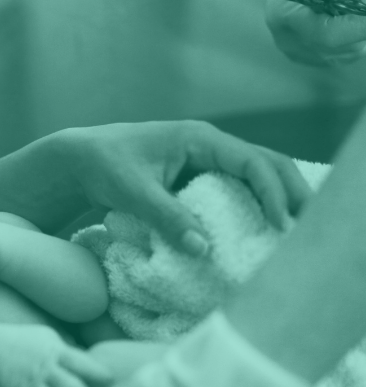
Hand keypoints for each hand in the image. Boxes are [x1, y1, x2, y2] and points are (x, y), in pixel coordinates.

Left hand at [63, 121, 311, 254]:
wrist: (79, 161)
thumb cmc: (103, 167)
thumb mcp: (132, 191)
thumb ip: (167, 217)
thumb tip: (203, 248)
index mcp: (198, 139)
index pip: (251, 161)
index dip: (272, 191)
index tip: (280, 223)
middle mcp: (208, 146)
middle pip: (265, 163)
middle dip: (290, 192)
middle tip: (307, 227)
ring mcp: (204, 161)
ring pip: (254, 176)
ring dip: (276, 200)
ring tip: (295, 233)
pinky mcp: (196, 178)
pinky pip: (234, 190)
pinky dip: (252, 207)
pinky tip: (262, 231)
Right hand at [262, 0, 365, 65]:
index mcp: (282, 14)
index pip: (325, 34)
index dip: (357, 26)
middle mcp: (289, 39)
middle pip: (342, 44)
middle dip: (362, 14)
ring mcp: (302, 51)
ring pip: (351, 49)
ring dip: (361, 20)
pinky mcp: (315, 54)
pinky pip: (350, 50)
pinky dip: (358, 28)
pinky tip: (352, 5)